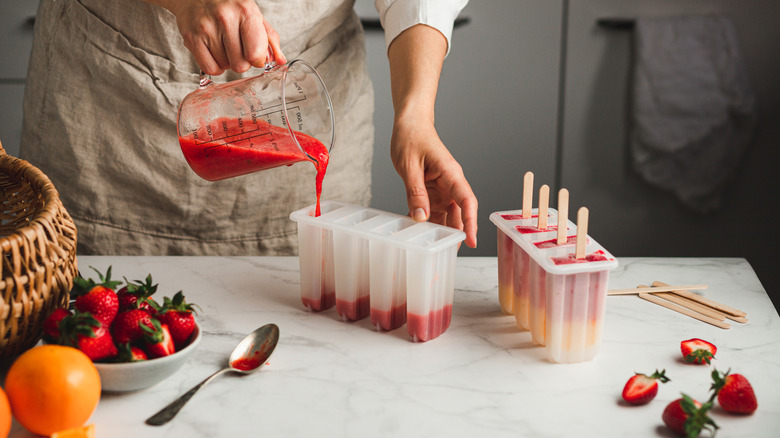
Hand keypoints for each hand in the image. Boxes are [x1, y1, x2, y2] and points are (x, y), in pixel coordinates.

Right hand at [158, 0, 285, 74]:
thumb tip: (280, 61)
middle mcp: (225, 19)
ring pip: (226, 67)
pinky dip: (215, 66)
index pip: (255, 54)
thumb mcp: (254, 16)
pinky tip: (215, 52)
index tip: (254, 53)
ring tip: (223, 44)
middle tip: (237, 47)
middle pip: (241, 65)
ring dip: (227, 61)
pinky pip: (210, 69)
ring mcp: (206, 28)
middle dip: (242, 61)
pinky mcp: (191, 38)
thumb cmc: (229, 7)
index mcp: (245, 11)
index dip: (257, 59)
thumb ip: (270, 39)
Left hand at [391, 117, 477, 247]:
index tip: (471, 240)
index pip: (466, 200)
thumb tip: (421, 217)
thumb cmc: (411, 137)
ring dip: (440, 228)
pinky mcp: (432, 187)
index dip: (470, 222)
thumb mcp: (409, 167)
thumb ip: (415, 193)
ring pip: (445, 212)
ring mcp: (442, 186)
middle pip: (458, 211)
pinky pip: (432, 207)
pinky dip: (426, 219)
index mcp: (451, 173)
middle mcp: (450, 181)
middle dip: (456, 232)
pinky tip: (418, 229)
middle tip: (448, 253)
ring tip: (433, 246)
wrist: (410, 123)